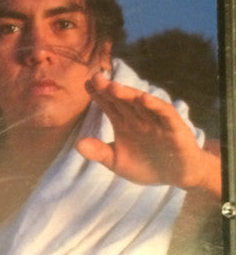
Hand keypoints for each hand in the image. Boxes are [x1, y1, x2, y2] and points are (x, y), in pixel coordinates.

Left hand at [76, 72, 220, 198]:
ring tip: (113, 86)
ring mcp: (155, 120)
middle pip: (121, 100)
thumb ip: (99, 153)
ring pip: (140, 103)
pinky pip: (163, 112)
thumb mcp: (117, 162)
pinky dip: (154, 105)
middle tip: (96, 78)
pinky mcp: (173, 126)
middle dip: (109, 89)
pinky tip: (143, 99)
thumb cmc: (147, 166)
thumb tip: (77, 144)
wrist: (178, 176)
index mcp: (123, 122)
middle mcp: (138, 117)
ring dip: (128, 94)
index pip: (108, 104)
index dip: (98, 95)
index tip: (86, 84)